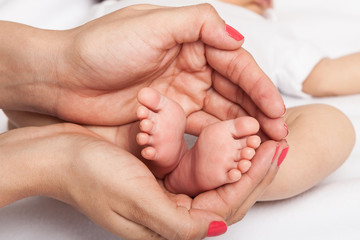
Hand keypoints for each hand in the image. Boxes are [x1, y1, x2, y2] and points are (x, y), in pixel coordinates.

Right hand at [0, 123, 286, 238]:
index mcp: (169, 224)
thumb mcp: (135, 202)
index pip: (225, 207)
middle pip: (227, 193)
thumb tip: (220, 227)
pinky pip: (197, 163)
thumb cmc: (89, 176)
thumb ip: (178, 223)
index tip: (273, 152)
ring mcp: (167, 190)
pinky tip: (229, 135)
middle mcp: (172, 210)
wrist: (58, 154)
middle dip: (254, 170)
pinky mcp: (160, 171)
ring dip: (239, 158)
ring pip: (216, 177)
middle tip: (276, 143)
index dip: (253, 181)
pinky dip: (216, 150)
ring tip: (260, 137)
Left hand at [53, 4, 285, 139]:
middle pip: (233, 90)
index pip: (235, 65)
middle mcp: (189, 67)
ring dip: (242, 127)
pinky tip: (232, 148)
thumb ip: (198, 24)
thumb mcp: (152, 24)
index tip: (276, 110)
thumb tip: (238, 38)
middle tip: (278, 135)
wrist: (61, 78)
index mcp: (190, 42)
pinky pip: (198, 127)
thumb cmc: (101, 48)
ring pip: (220, 111)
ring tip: (262, 146)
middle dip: (258, 111)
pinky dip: (217, 137)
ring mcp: (178, 94)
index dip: (258, 87)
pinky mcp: (166, 117)